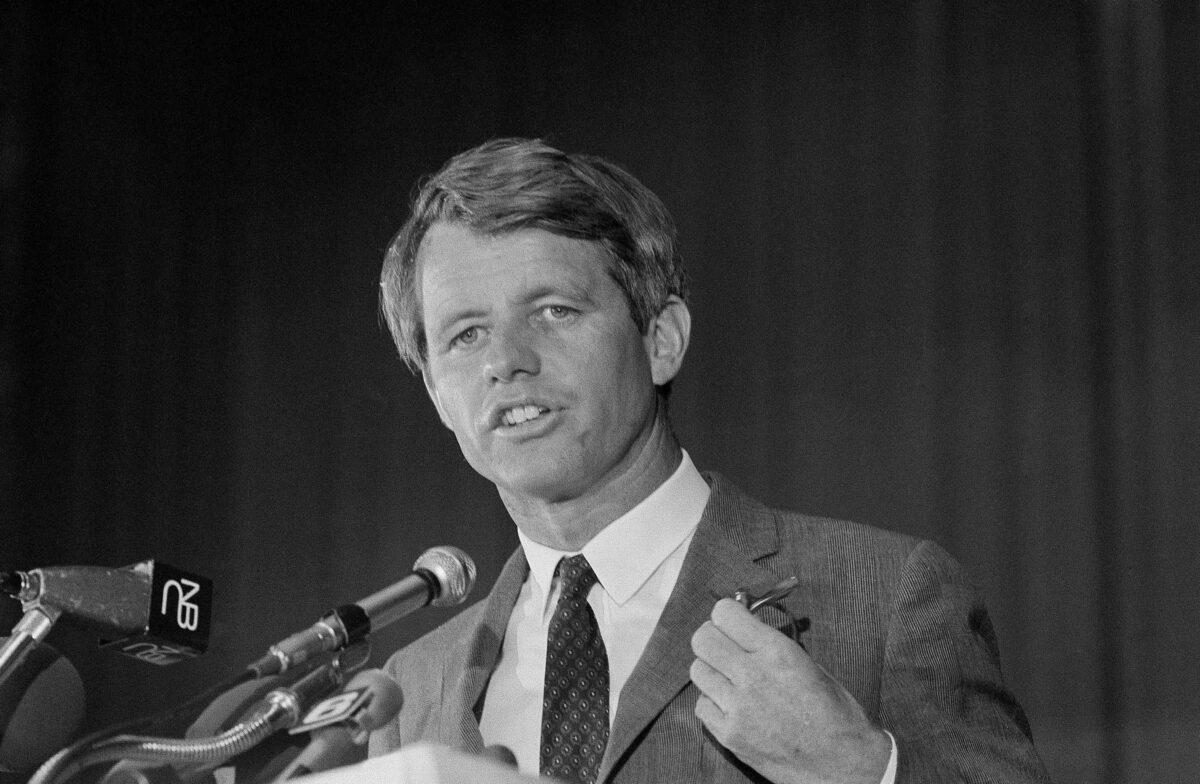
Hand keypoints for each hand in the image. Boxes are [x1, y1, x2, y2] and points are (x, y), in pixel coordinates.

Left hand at [690, 599, 890, 783]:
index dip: (726, 614)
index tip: (732, 620)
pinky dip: (713, 702)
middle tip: (725, 646)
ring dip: (711, 670)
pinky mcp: (729, 735)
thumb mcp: (808, 664)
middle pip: (702, 639)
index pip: (724, 614)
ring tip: (729, 678)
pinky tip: (731, 705)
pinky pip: (702, 705)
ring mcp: (737, 707)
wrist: (842, 762)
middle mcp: (752, 675)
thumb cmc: (835, 712)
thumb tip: (745, 630)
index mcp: (776, 651)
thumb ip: (771, 645)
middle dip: (712, 637)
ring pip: (697, 670)